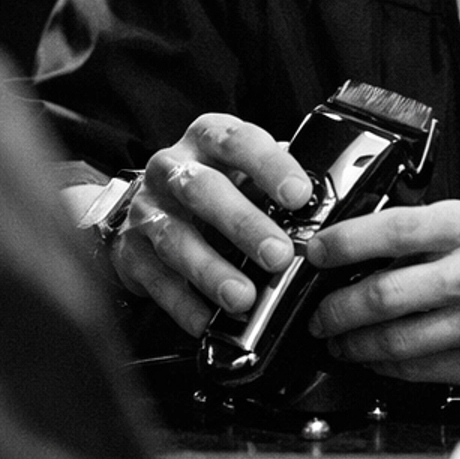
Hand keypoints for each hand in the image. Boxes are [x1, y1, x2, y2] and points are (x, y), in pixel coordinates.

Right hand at [109, 114, 312, 337]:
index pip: (238, 141)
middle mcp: (172, 169)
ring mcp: (147, 210)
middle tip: (278, 255)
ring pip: (175, 238)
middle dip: (243, 225)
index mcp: (207, 140)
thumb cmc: (212, 187)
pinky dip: (182, 303)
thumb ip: (276, 186)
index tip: (299, 194)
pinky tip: (206, 319)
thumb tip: (328, 210)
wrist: (145, 206)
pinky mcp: (130, 252)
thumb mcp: (244, 172)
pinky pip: (155, 279)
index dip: (269, 166)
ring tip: (243, 296)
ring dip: (211, 270)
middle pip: (203, 191)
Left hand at [304, 201, 459, 398]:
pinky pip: (414, 370)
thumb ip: (428, 236)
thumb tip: (357, 247)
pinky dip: (383, 366)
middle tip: (318, 314)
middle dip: (335, 309)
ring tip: (338, 340)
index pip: (392, 230)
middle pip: (382, 293)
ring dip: (352, 344)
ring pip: (393, 339)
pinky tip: (372, 359)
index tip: (315, 254)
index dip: (343, 243)